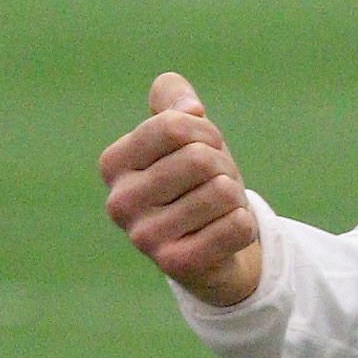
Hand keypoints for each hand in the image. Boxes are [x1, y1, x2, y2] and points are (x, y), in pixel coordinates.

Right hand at [99, 73, 262, 307]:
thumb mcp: (186, 137)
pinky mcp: (175, 266)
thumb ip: (174, 103)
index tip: (204, 147)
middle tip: (215, 184)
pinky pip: (235, 226)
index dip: (205, 131)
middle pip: (199, 158)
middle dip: (223, 165)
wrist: (212, 249)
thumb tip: (174, 91)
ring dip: (234, 197)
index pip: (174, 125)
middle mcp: (119, 202)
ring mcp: (143, 238)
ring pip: (222, 191)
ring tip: (218, 211)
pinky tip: (226, 235)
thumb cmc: (196, 182)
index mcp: (114, 164)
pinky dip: (244, 226)